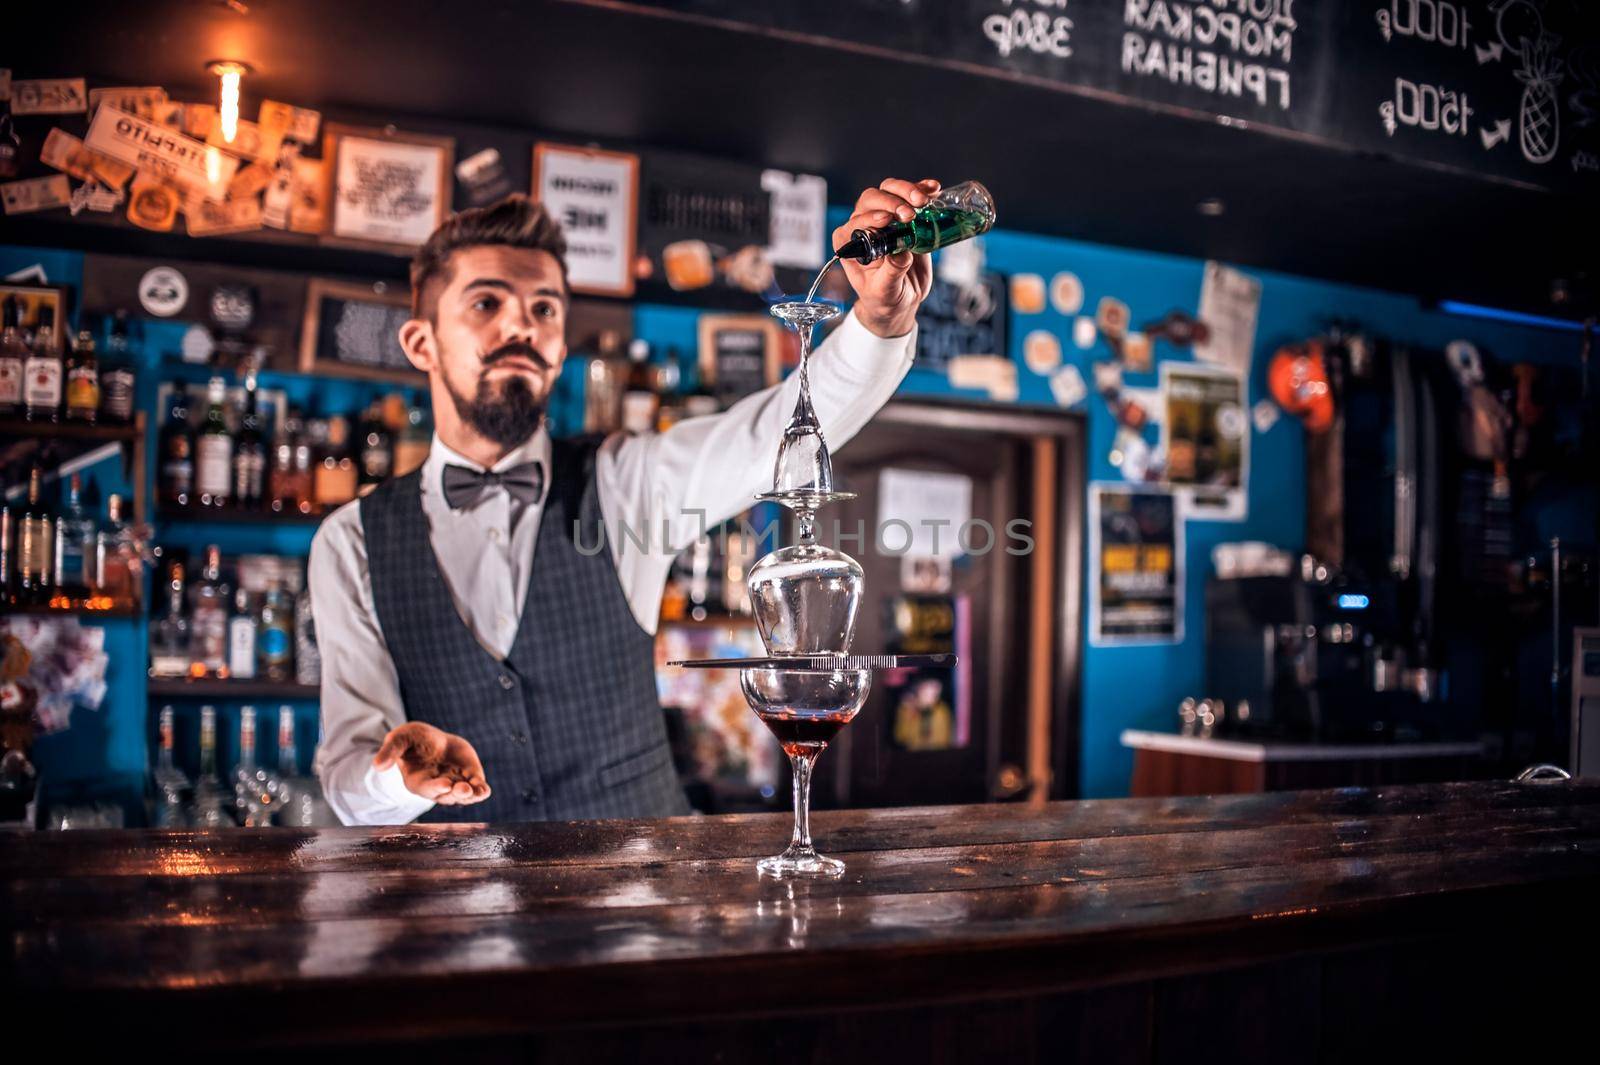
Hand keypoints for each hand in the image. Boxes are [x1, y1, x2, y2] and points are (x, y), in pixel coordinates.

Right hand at [373, 722, 491, 804]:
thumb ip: (390, 752)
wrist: (430, 739)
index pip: (427, 788)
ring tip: (478, 792)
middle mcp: (436, 787)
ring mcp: (454, 784)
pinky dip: (480, 791)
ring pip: (463, 795)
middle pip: (446, 794)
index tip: (445, 784)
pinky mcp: (468, 778)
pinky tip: (484, 791)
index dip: (435, 787)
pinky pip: (476, 788)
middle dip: (455, 792)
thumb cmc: (411, 740)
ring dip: (471, 795)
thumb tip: (377, 765)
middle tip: (463, 788)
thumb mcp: (399, 740)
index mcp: (418, 781)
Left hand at [833, 178, 939, 338]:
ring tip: (923, 201)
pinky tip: (933, 189)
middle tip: (909, 214)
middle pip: (872, 199)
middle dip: (891, 202)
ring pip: (889, 190)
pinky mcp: (904, 216)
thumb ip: (890, 273)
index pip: (856, 221)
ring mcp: (885, 218)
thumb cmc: (885, 298)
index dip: (870, 217)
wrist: (902, 299)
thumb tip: (901, 254)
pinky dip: (921, 188)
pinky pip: (909, 196)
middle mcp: (863, 226)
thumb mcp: (884, 291)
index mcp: (849, 243)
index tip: (887, 220)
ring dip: (906, 190)